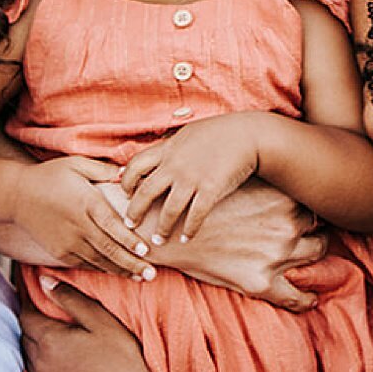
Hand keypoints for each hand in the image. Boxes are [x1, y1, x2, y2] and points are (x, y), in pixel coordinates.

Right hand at [11, 156, 154, 279]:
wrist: (16, 195)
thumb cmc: (49, 176)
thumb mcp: (76, 164)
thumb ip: (103, 170)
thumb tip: (127, 173)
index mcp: (86, 203)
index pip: (112, 225)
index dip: (129, 240)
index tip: (146, 250)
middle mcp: (78, 226)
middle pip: (109, 249)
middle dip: (132, 264)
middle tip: (152, 274)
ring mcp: (67, 242)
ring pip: (99, 261)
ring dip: (121, 271)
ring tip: (141, 277)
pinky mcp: (59, 252)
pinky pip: (84, 264)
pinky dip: (102, 269)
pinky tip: (117, 272)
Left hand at [22, 277, 195, 371]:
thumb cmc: (121, 361)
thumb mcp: (100, 321)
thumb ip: (70, 298)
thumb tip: (43, 281)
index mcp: (48, 339)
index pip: (26, 315)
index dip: (30, 303)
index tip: (36, 296)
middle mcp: (39, 363)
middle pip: (25, 337)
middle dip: (32, 324)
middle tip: (47, 315)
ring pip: (29, 359)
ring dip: (36, 347)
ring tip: (53, 340)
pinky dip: (44, 368)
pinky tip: (61, 366)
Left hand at [117, 114, 261, 245]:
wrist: (247, 135)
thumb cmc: (218, 132)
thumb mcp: (187, 133)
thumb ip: (169, 146)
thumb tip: (154, 154)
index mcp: (167, 149)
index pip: (135, 165)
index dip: (126, 181)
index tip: (125, 193)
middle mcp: (175, 165)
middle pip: (145, 192)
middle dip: (135, 212)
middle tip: (130, 225)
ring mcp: (192, 178)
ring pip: (169, 210)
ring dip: (162, 228)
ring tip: (159, 239)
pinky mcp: (210, 189)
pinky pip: (195, 216)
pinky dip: (189, 230)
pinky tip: (186, 239)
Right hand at [153, 178, 329, 310]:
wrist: (164, 230)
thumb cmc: (199, 202)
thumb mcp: (234, 182)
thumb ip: (261, 181)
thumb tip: (277, 167)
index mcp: (280, 198)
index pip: (311, 202)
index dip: (309, 208)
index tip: (307, 213)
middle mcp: (285, 225)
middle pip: (320, 227)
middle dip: (317, 230)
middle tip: (313, 233)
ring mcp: (276, 255)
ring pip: (316, 255)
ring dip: (315, 256)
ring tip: (311, 260)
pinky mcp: (261, 282)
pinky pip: (296, 296)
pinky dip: (307, 299)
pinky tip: (310, 298)